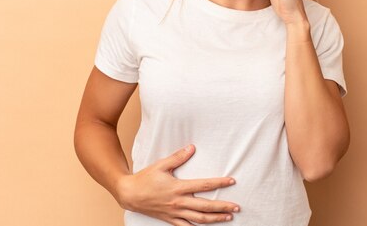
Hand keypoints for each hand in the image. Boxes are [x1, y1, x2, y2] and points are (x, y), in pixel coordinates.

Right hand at [114, 144, 239, 224]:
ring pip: (199, 219)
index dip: (219, 183)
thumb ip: (178, 157)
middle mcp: (179, 202)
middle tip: (237, 207)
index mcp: (179, 187)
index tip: (232, 181)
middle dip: (223, 207)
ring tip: (228, 218)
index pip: (204, 185)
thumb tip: (192, 148)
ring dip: (215, 219)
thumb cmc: (145, 179)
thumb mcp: (161, 165)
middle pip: (206, 206)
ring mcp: (175, 213)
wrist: (129, 194)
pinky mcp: (170, 220)